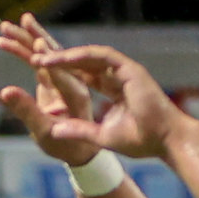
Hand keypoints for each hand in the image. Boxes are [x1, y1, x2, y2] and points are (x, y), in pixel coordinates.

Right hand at [0, 14, 98, 166]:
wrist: (79, 149)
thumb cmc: (65, 146)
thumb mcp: (44, 133)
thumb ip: (26, 111)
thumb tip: (5, 92)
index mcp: (77, 95)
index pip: (63, 74)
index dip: (50, 59)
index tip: (37, 45)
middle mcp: (73, 81)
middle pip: (54, 55)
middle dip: (35, 38)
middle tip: (19, 22)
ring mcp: (63, 78)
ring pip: (44, 53)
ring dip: (26, 39)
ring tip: (5, 26)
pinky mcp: (54, 78)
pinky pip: (38, 60)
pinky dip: (24, 49)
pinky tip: (10, 39)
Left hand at [29, 44, 190, 161]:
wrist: (165, 140)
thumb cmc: (141, 142)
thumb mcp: (102, 137)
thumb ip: (80, 131)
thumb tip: (56, 132)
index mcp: (113, 89)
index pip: (83, 76)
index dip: (62, 73)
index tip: (39, 73)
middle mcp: (117, 76)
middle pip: (82, 62)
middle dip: (58, 58)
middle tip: (32, 55)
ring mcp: (124, 70)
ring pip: (88, 56)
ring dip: (64, 56)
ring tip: (40, 58)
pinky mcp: (129, 68)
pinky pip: (99, 56)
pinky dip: (79, 56)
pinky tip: (60, 59)